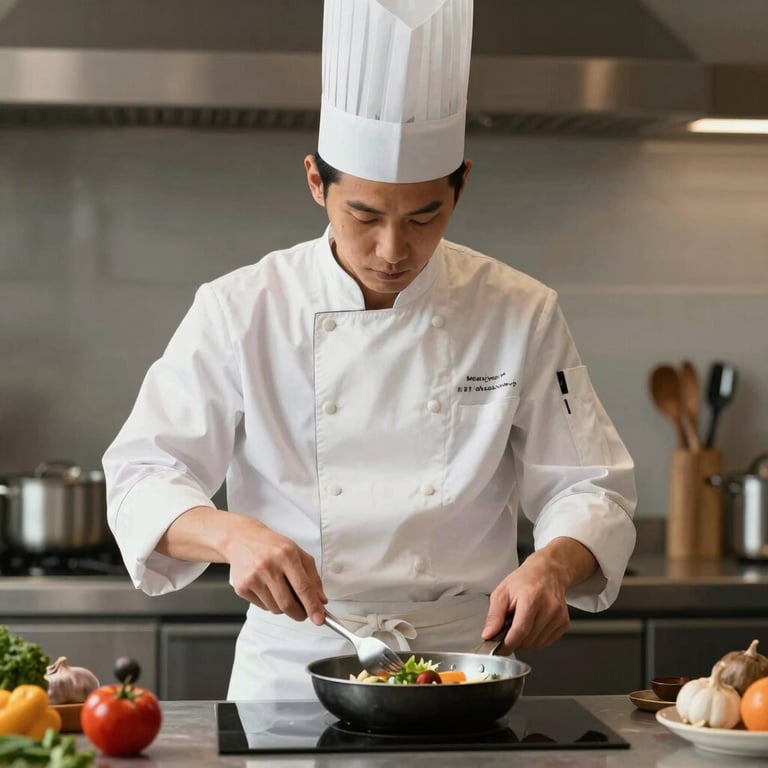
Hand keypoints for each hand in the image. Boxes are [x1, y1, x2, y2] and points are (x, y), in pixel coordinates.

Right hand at [224, 517, 327, 624]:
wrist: (242, 539)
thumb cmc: (272, 546)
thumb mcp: (298, 553)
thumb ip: (313, 577)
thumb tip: (321, 600)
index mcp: (286, 555)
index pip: (303, 587)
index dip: (313, 606)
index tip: (319, 619)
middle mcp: (268, 566)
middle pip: (288, 604)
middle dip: (300, 613)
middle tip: (304, 612)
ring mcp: (253, 578)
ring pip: (276, 609)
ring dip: (285, 608)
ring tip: (284, 591)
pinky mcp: (242, 588)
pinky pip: (263, 607)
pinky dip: (271, 604)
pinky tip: (270, 589)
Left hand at [481, 537, 597, 652]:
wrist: (547, 572)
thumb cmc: (525, 580)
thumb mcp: (502, 592)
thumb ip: (494, 615)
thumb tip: (488, 634)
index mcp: (531, 598)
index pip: (520, 631)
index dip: (508, 644)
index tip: (500, 648)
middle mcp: (549, 608)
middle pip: (528, 640)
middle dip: (515, 640)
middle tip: (509, 628)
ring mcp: (559, 616)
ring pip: (537, 644)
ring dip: (525, 641)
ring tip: (522, 623)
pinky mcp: (564, 623)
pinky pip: (546, 642)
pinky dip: (536, 639)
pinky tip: (532, 625)